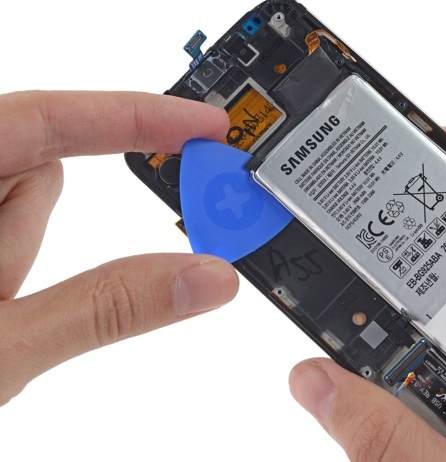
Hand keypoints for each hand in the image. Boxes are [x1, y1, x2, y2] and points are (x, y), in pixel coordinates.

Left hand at [0, 91, 238, 405]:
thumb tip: (209, 279)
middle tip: (40, 292)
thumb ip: (107, 309)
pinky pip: (10, 226)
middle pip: (40, 167)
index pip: (49, 119)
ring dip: (26, 250)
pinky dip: (17, 257)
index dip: (136, 114)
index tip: (207, 125)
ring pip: (25, 202)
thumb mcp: (6, 349)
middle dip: (49, 226)